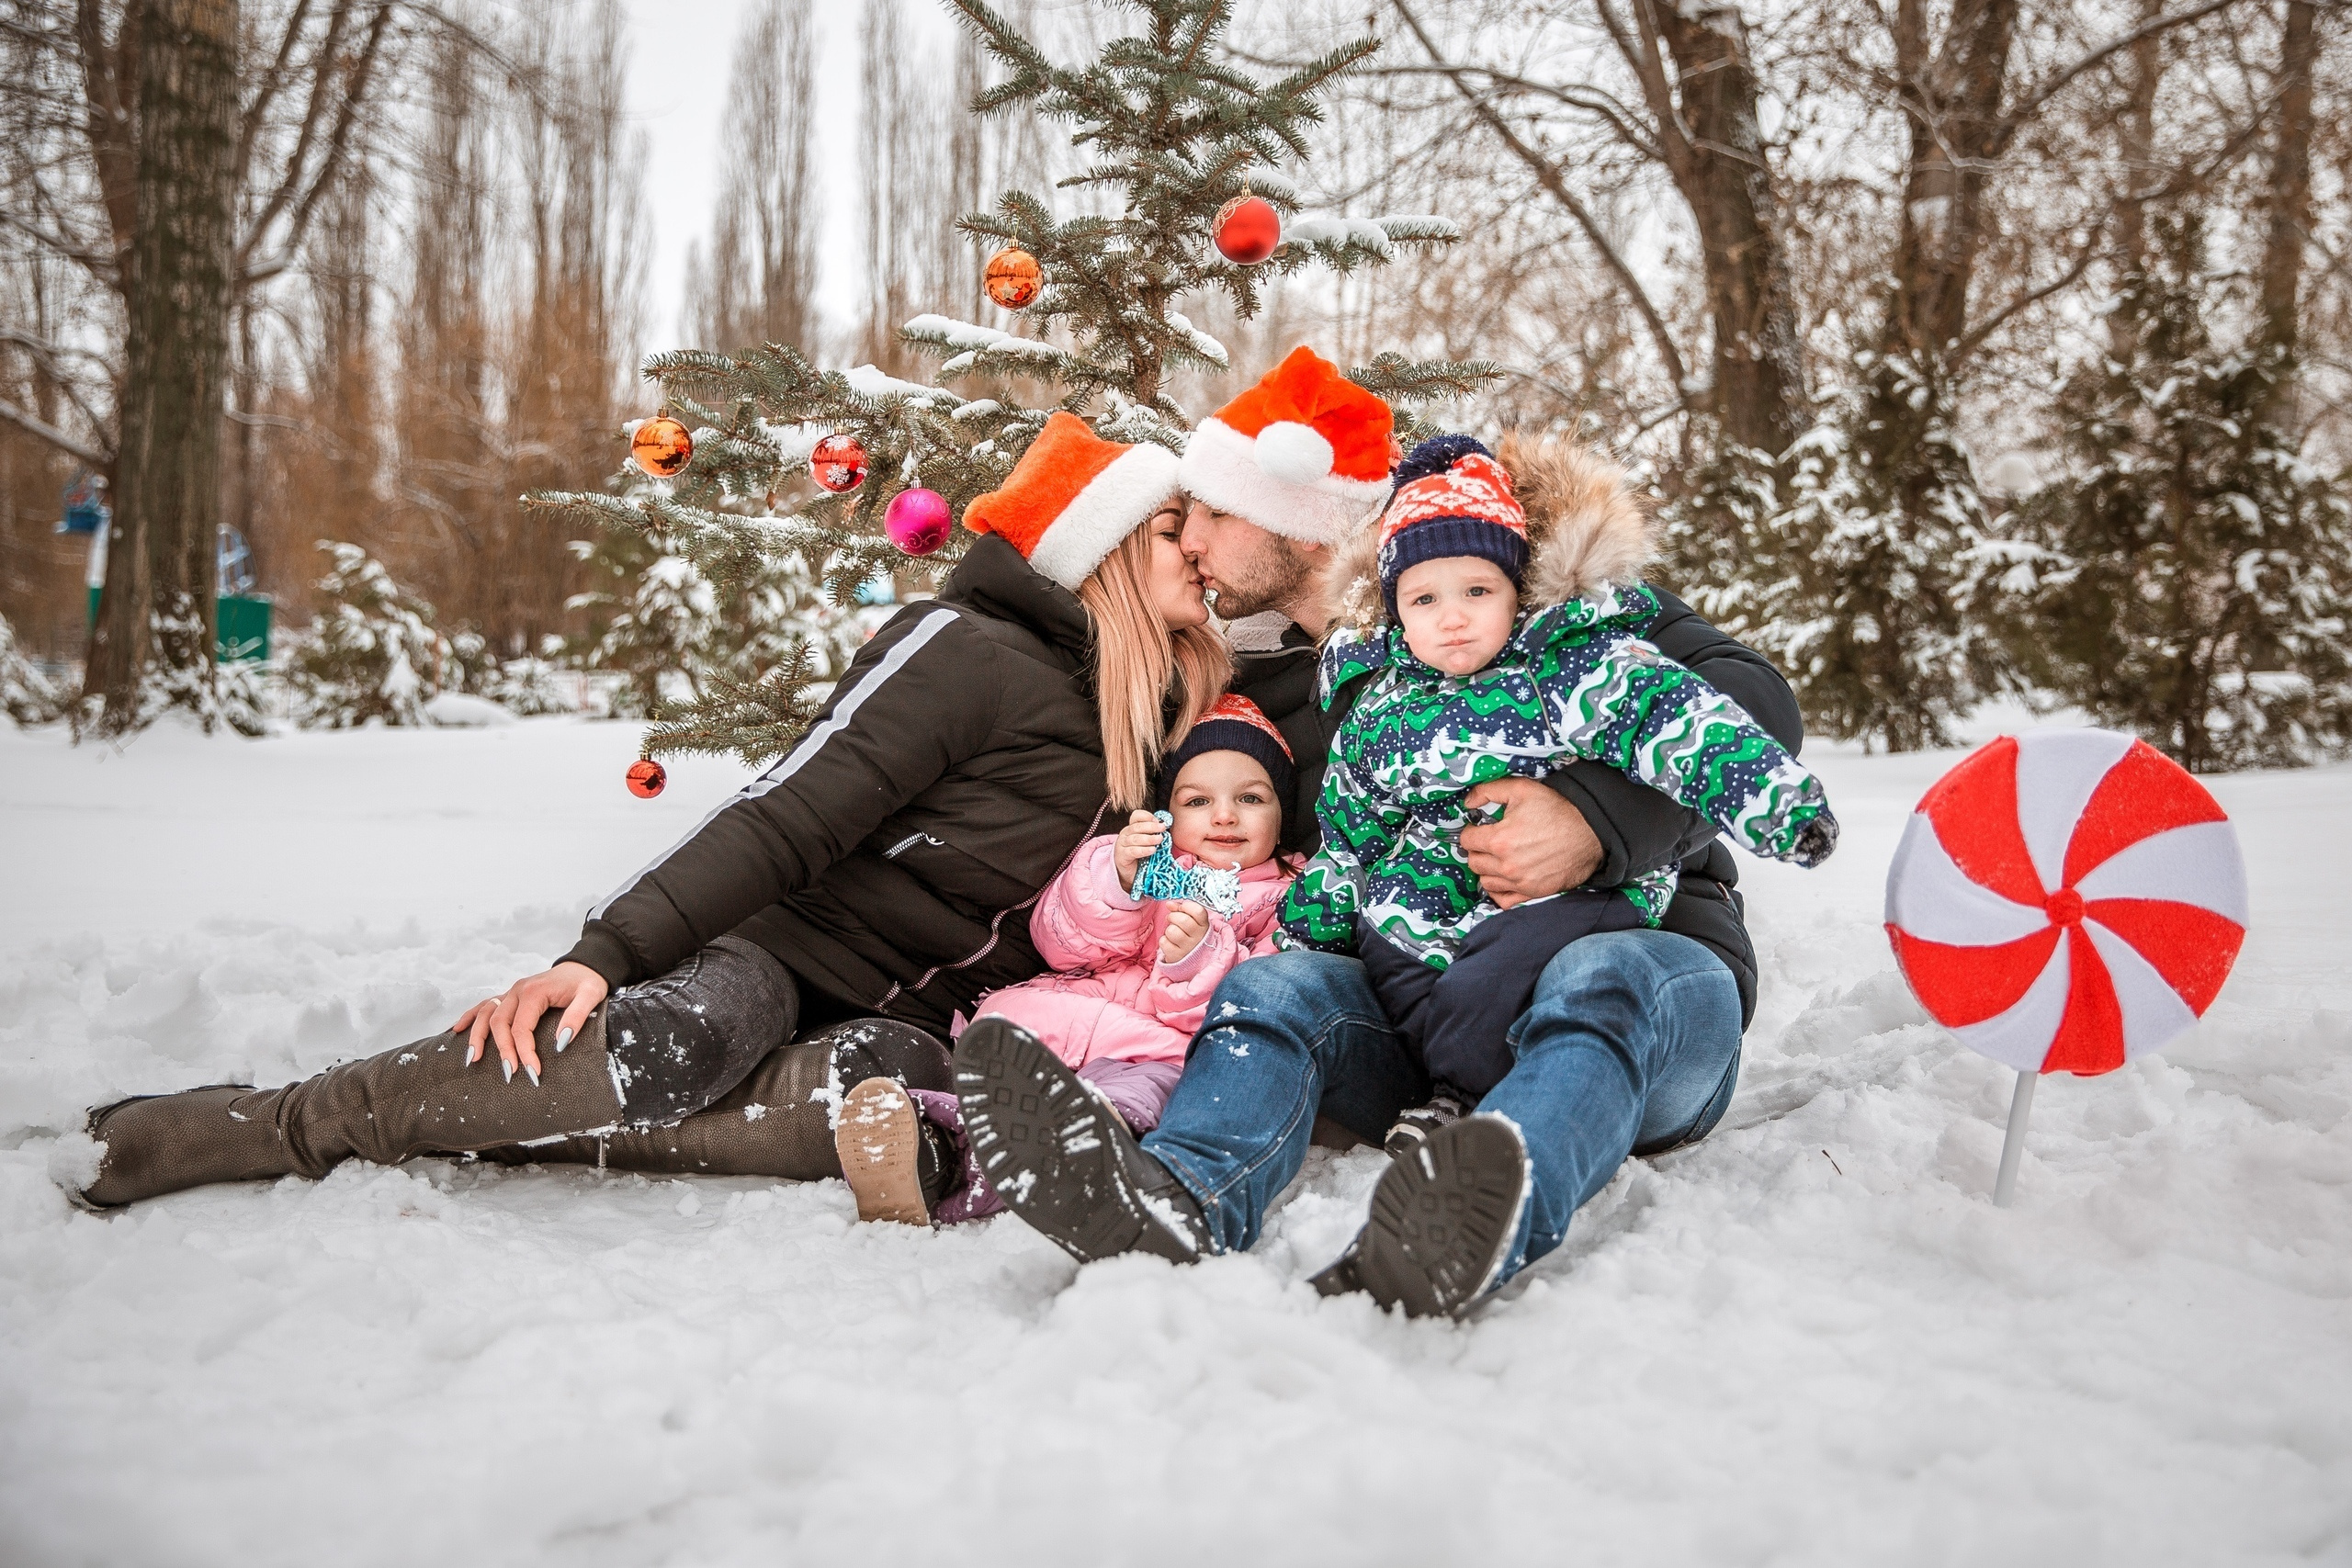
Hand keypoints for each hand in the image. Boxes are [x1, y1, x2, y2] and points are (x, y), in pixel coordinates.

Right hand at [450, 961, 609, 1083]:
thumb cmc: (588, 981)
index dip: (524, 1051)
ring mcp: (512, 992)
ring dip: (477, 1037)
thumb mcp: (591, 996)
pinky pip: (486, 1005)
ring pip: (486, 1014)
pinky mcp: (512, 995)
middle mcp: (518, 990)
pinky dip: (471, 1016)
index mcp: (534, 991)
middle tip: (509, 1074)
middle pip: (500, 1023)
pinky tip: (458, 1029)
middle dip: (502, 1050)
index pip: (521, 1028)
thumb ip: (577, 1018)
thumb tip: (560, 1044)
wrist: (587, 964)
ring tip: (472, 1059)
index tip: (532, 1072)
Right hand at [1114, 809, 1167, 892]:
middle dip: (1151, 826)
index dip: (1146, 816)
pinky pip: (1132, 851)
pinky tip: (1152, 850)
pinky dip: (1143, 850)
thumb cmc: (1142, 855)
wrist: (1131, 872)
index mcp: (1132, 827)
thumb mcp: (1148, 842)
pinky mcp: (1121, 856)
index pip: (1136, 816)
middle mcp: (1125, 834)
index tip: (1157, 820)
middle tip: (1162, 828)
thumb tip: (1165, 826)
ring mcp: (1121, 845)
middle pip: (1136, 827)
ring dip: (1148, 838)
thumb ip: (1154, 833)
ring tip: (1159, 840)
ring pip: (1134, 839)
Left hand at [1158, 901, 1209, 963]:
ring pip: (1171, 931)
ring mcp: (1188, 948)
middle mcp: (1198, 937)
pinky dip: (1164, 941)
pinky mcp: (1176, 956)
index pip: (1198, 911)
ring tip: (1173, 933)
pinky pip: (1164, 942)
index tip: (1181, 908)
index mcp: (1204, 926)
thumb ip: (1182, 910)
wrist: (1194, 961)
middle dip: (1173, 916)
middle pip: (1183, 920)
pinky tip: (1170, 943)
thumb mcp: (1193, 923)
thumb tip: (1170, 904)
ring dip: (1169, 930)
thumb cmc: (1191, 937)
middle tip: (1172, 919)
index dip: (1186, 906)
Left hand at [1459, 778, 1602, 908]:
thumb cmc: (1557, 810)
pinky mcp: (1532, 893)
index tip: (1480, 827)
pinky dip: (1499, 890)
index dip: (1471, 831)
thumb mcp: (1521, 789)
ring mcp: (1519, 882)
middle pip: (1474, 862)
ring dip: (1487, 869)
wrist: (1590, 832)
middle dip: (1478, 849)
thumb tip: (1468, 802)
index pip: (1467, 840)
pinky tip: (1504, 878)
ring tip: (1498, 857)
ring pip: (1486, 881)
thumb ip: (1488, 791)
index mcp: (1499, 840)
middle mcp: (1506, 865)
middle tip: (1489, 841)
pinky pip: (1503, 900)